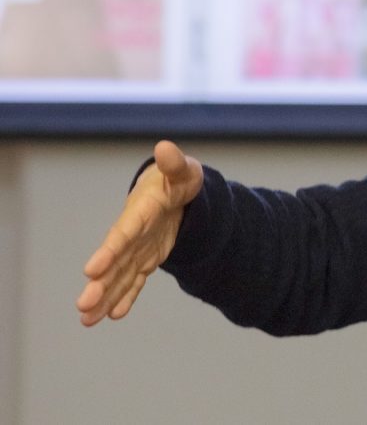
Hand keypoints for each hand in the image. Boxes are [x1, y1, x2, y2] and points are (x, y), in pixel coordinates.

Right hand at [76, 140, 202, 325]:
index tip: (92, 270)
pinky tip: (113, 315)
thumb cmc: (178, 178)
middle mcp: (133, 234)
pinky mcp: (147, 258)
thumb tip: (165, 147)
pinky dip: (127, 297)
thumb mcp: (182, 170)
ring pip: (120, 276)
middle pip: (114, 262)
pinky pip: (136, 280)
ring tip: (87, 320)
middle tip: (83, 306)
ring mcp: (138, 248)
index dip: (109, 251)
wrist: (177, 190)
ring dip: (105, 297)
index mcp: (139, 212)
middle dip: (100, 284)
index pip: (122, 234)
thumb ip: (174, 163)